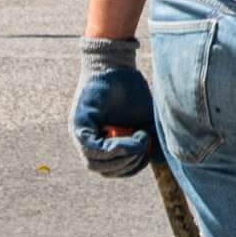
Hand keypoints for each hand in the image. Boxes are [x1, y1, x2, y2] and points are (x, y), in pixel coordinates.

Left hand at [71, 37, 158, 178]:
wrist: (118, 67)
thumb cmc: (132, 91)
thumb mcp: (144, 121)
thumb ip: (148, 141)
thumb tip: (157, 160)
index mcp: (100, 141)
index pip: (110, 168)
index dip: (129, 168)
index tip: (146, 155)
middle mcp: (85, 139)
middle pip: (101, 169)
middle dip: (127, 165)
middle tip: (144, 149)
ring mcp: (79, 132)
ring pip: (94, 162)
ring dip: (122, 157)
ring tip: (141, 140)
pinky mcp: (78, 123)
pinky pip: (91, 147)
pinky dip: (113, 148)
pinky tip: (133, 138)